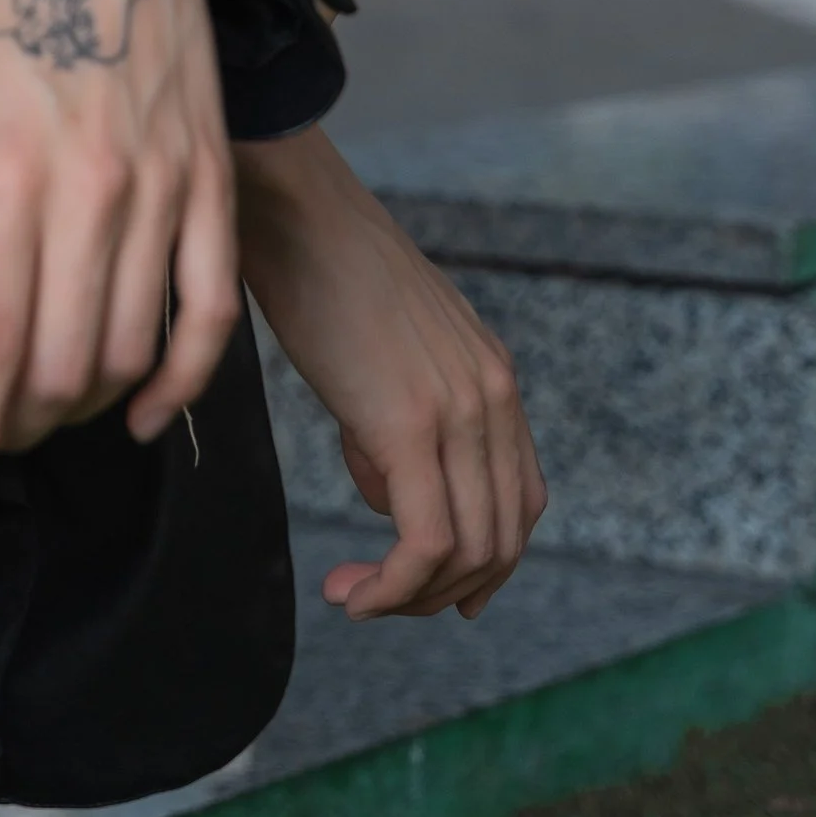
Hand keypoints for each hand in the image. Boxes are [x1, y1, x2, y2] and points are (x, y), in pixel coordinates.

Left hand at [0, 0, 242, 528]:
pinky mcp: (213, 188)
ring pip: (130, 349)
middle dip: (15, 429)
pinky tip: (138, 411)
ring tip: (39, 414)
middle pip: (61, 365)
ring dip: (81, 407)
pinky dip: (179, 381)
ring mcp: (164, 193)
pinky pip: (209, 314)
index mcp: (3, 177)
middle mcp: (90, 193)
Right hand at [237, 124, 545, 618]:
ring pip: (471, 550)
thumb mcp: (383, 354)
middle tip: (374, 602)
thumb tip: (389, 497)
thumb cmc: (319, 273)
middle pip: (503, 538)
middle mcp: (494, 398)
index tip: (430, 592)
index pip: (520, 500)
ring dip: (412, 598)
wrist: (296, 214)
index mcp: (493, 379)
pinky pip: (428, 540)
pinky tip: (351, 589)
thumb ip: (400, 425)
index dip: (485, 563)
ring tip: (354, 598)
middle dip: (442, 593)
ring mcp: (460, 411)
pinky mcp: (411, 423)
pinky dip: (395, 587)